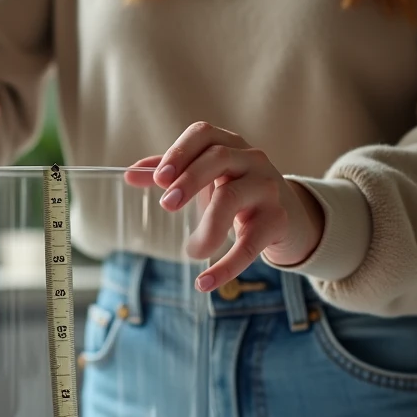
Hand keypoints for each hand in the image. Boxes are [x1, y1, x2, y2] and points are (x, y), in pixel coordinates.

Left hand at [126, 122, 324, 291]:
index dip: (179, 152)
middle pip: (218, 158)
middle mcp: (251, 159)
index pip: (203, 135)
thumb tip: (129, 174)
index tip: (159, 179)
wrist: (287, 213)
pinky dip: (227, 266)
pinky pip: (250, 244)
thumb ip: (170, 173)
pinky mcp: (277, 220)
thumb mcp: (206, 177)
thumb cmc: (236, 189)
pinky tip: (205, 282)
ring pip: (232, 198)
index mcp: (228, 144)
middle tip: (166, 206)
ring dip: (207, 227)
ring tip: (191, 251)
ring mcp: (267, 188)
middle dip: (190, 180)